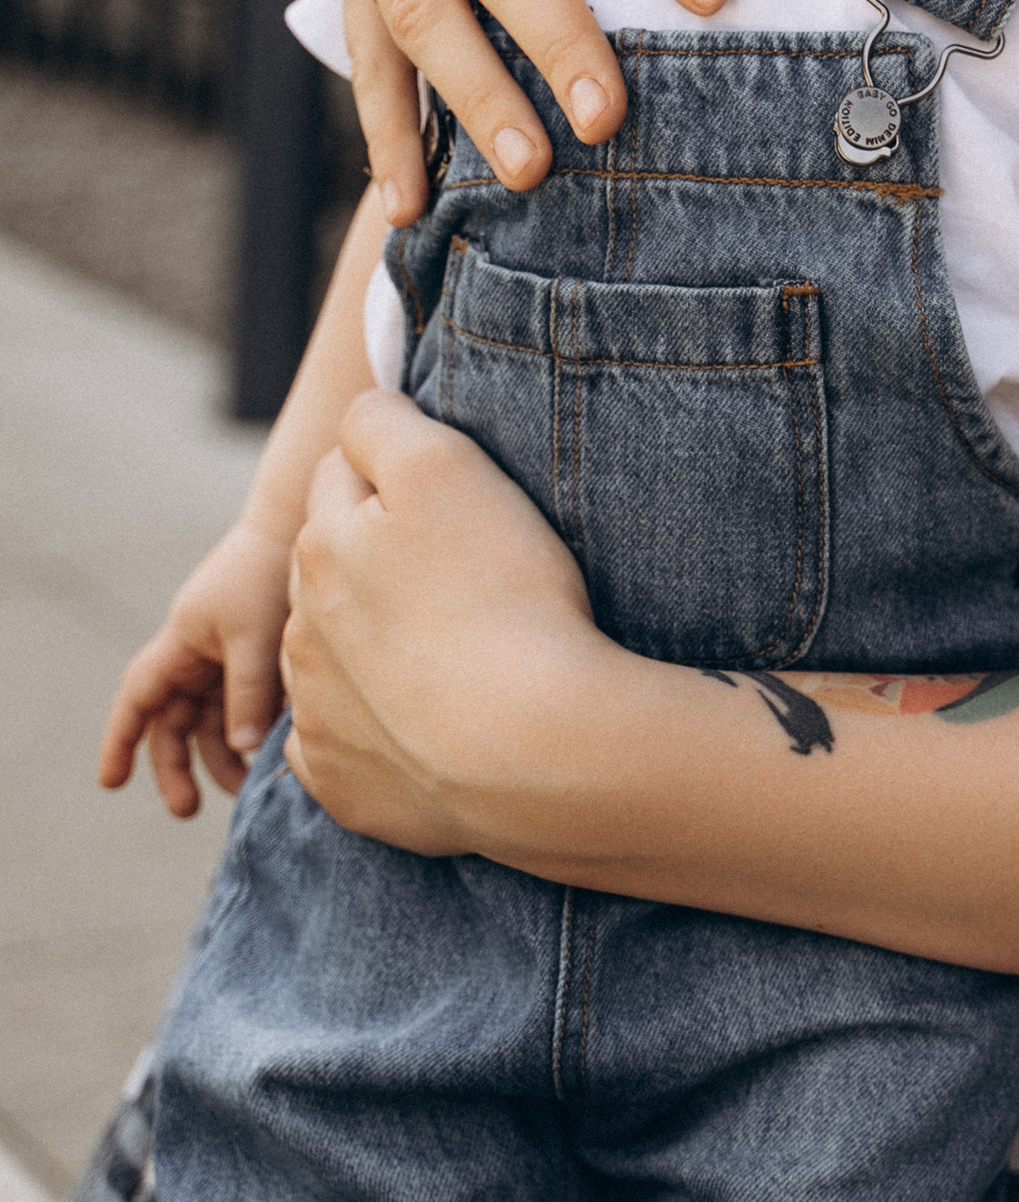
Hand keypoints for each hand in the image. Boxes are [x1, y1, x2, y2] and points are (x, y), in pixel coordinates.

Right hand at [100, 524, 293, 814]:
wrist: (301, 525)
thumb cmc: (269, 575)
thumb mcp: (255, 638)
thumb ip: (248, 693)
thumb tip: (243, 749)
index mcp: (181, 644)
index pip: (139, 698)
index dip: (121, 740)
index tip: (110, 782)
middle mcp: (196, 653)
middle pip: (173, 721)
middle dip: (177, 766)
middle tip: (187, 810)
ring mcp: (225, 656)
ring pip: (212, 719)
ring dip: (222, 754)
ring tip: (244, 791)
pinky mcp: (257, 656)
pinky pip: (245, 704)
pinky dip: (252, 730)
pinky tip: (272, 757)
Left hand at [279, 391, 600, 851]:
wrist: (532, 752)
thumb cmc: (503, 600)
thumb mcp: (446, 469)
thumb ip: (382, 425)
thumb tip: (357, 419)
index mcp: (324, 546)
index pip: (343, 476)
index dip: (397, 475)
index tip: (451, 498)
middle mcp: (302, 628)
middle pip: (331, 569)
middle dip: (374, 561)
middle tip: (459, 575)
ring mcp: (317, 713)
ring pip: (329, 657)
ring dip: (368, 644)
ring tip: (451, 653)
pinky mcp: (340, 783)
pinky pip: (339, 742)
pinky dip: (370, 728)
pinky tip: (425, 724)